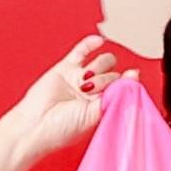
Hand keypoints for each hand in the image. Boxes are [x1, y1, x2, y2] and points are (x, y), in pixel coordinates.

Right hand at [3, 28, 122, 157]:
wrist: (36, 126)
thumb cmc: (63, 129)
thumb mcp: (95, 116)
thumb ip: (116, 96)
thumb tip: (135, 75)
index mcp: (104, 105)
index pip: (124, 87)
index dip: (128, 81)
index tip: (131, 76)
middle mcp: (94, 92)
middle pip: (114, 73)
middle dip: (106, 79)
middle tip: (91, 91)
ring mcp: (80, 78)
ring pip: (102, 61)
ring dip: (98, 68)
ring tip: (84, 82)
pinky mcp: (65, 68)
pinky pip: (81, 51)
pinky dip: (91, 44)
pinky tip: (99, 41)